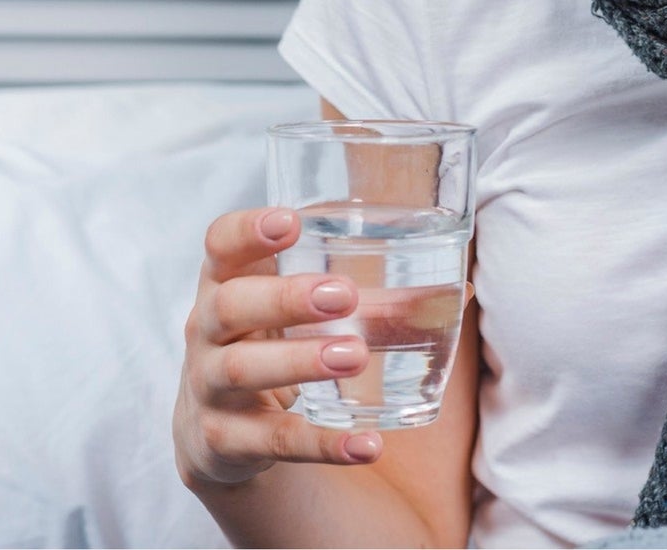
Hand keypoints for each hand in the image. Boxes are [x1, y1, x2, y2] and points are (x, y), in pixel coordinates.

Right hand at [173, 205, 380, 487]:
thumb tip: (462, 289)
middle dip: (284, 298)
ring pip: (241, 371)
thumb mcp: (299, 314)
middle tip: (343, 295)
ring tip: (355, 356)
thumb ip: (372, 297)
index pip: (219, 245)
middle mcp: (204, 330)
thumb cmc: (271, 344)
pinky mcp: (222, 442)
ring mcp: (207, 387)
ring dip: (299, 361)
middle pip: (229, 306)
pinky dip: (321, 445)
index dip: (248, 230)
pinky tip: (366, 444)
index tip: (292, 221)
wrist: (218, 433)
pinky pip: (271, 442)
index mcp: (224, 283)